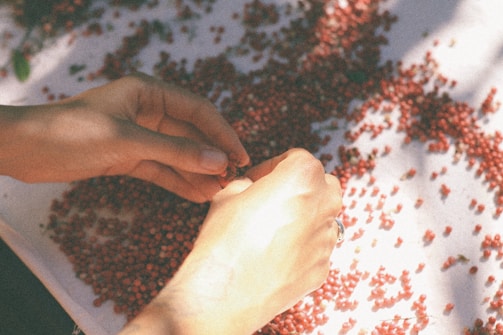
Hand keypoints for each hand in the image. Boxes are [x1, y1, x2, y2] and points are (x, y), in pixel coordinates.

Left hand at [0, 73, 248, 201]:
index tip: (240, 156)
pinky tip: (196, 195)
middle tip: (231, 180)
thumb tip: (218, 162)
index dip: (222, 133)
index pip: (198, 111)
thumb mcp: (129, 141)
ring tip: (218, 192)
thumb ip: (175, 152)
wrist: (27, 150)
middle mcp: (148, 112)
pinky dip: (177, 181)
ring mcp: (139, 136)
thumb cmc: (73, 132)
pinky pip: (161, 169)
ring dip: (197, 172)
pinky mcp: (129, 157)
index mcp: (149, 93)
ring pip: (177, 154)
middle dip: (210, 157)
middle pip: (190, 134)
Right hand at [119, 149, 341, 334]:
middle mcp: (323, 205)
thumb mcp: (228, 194)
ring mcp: (326, 240)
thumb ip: (249, 183)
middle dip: (300, 186)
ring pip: (323, 216)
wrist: (225, 293)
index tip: (257, 179)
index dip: (273, 165)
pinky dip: (302, 245)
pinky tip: (275, 253)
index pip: (297, 157)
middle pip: (322, 184)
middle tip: (272, 197)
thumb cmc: (225, 239)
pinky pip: (316, 247)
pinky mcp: (322, 268)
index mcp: (303, 176)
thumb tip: (254, 189)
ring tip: (273, 227)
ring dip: (304, 215)